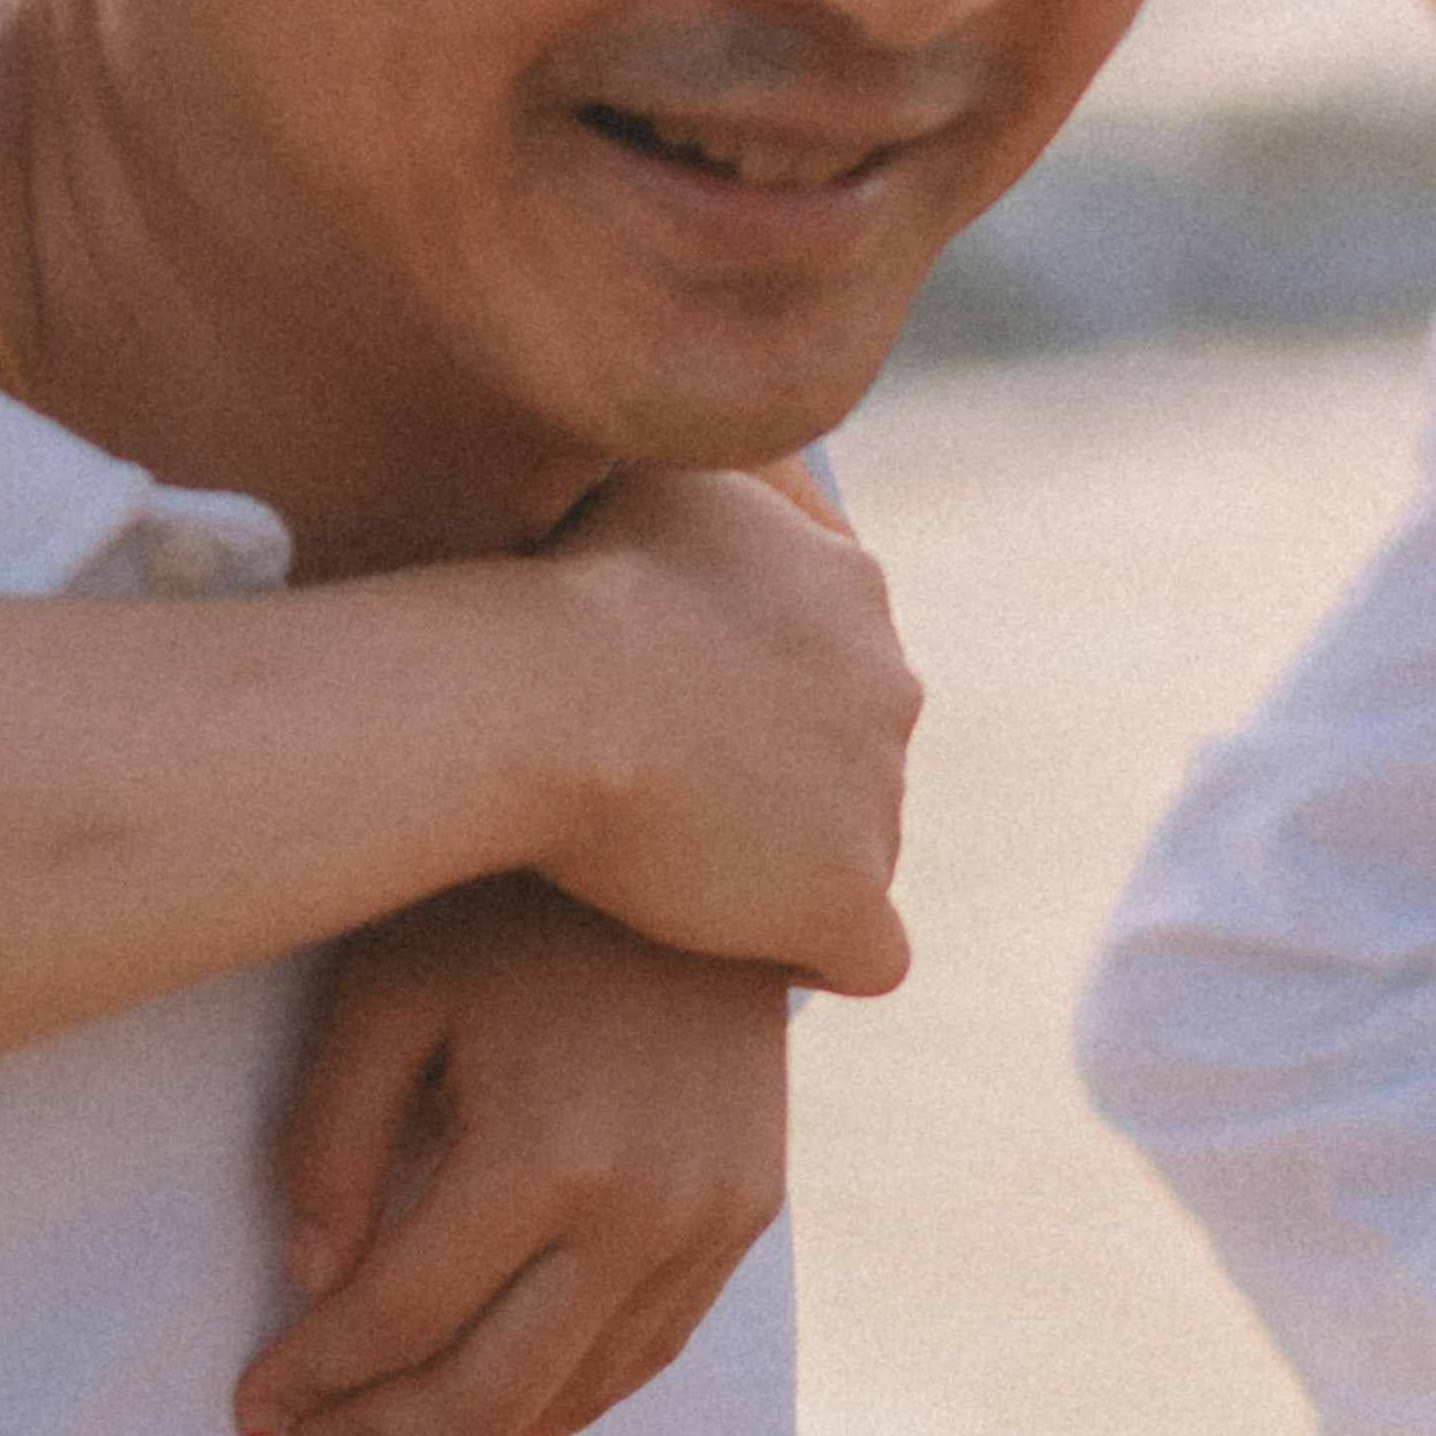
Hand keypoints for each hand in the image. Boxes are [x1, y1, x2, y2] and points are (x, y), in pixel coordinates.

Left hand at [244, 882, 788, 1435]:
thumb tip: (316, 1280)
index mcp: (543, 1150)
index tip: (252, 1403)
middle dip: (380, 1426)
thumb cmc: (515, 898)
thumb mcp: (389, 990)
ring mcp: (710, 1214)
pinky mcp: (751, 1207)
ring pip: (576, 1388)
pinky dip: (578, 1399)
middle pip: (489, 1386)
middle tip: (305, 1435)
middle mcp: (642, 1205)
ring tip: (386, 1424)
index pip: (401, 1316)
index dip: (313, 1376)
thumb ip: (333, 1138)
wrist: (701, 829)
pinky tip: (519, 1422)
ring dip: (471, 1427)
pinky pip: (658, 1347)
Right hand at [528, 470, 915, 997]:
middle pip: (856, 750)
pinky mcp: (844, 898)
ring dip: (787, 863)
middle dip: (786, 775)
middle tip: (673, 796)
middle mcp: (892, 686)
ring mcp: (879, 797)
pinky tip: (759, 958)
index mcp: (852, 585)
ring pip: (857, 846)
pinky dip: (819, 956)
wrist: (542, 692)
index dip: (754, 691)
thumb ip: (719, 489)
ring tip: (682, 876)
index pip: (832, 652)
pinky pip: (868, 953)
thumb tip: (747, 478)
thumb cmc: (564, 579)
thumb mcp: (657, 479)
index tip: (677, 711)